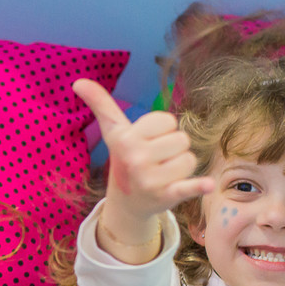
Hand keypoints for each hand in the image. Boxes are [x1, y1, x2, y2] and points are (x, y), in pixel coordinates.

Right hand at [73, 78, 213, 232]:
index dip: (163, 131)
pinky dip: (198, 186)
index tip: (148, 143)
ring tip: (164, 175)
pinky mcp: (166, 196)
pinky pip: (187, 187)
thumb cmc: (125, 158)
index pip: (168, 121)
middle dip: (174, 150)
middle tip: (157, 162)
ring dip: (182, 167)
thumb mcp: (113, 132)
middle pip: (182, 139)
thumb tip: (77, 82)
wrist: (127, 203)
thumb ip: (100, 104)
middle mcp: (136, 158)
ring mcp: (151, 178)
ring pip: (190, 159)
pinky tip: (207, 185)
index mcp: (126, 138)